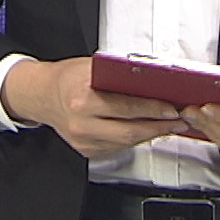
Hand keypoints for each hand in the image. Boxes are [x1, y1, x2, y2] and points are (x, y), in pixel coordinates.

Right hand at [1, 56, 186, 158]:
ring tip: (168, 125)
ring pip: (126, 142)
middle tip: (178, 121)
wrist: (41, 95)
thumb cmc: (67, 78)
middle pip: (130, 131)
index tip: (171, 108)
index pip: (126, 107)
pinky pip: (117, 147)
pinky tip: (147, 130)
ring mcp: (83, 140)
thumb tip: (153, 81)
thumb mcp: (91, 68)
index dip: (152, 109)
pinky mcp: (86, 150)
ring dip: (150, 134)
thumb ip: (118, 77)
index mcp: (82, 99)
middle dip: (159, 126)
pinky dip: (135, 139)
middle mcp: (82, 123)